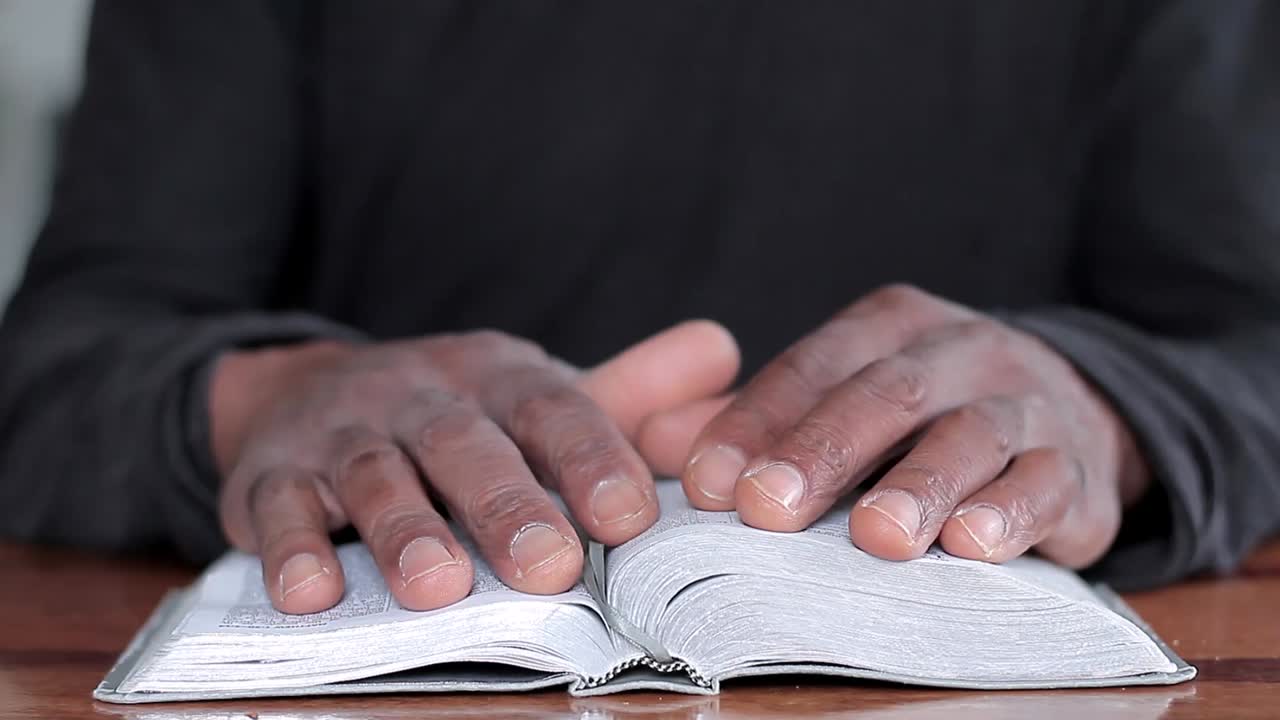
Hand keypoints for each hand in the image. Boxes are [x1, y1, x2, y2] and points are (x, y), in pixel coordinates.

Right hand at [212, 322, 738, 613]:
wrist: (312, 392)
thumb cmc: (458, 416)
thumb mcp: (538, 395)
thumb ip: (631, 391)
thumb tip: (726, 354)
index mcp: (497, 375)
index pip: (552, 408)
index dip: (591, 458)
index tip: (630, 518)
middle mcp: (421, 394)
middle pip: (466, 444)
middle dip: (507, 505)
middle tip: (551, 569)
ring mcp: (344, 431)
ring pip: (375, 474)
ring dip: (404, 529)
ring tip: (438, 588)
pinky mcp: (272, 472)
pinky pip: (276, 505)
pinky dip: (291, 547)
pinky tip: (312, 594)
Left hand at [670, 285, 1149, 566]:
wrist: (1071, 413)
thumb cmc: (926, 416)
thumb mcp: (849, 396)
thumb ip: (764, 419)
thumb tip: (661, 448)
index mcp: (890, 325)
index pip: (814, 366)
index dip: (758, 422)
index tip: (708, 484)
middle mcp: (960, 350)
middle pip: (887, 393)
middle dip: (822, 452)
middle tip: (768, 509)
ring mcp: (1025, 404)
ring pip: (971, 436)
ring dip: (921, 485)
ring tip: (878, 535)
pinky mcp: (1074, 466)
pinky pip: (1046, 484)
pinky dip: (1011, 513)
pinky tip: (973, 544)